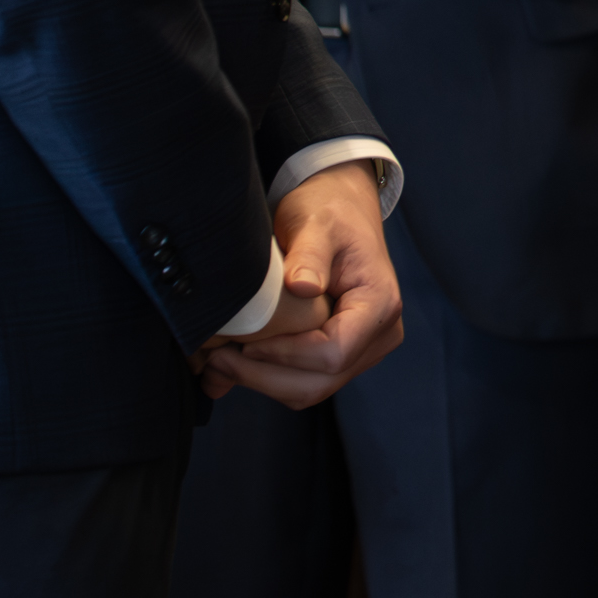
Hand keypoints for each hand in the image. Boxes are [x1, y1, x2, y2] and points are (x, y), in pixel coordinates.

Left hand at [195, 160, 404, 407]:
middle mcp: (380, 333)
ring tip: (221, 362)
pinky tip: (240, 362)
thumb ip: (310, 255)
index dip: (285, 355)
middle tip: (217, 361)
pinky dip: (272, 378)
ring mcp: (364, 348)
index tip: (244, 342)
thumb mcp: (316, 225)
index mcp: (380, 303)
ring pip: (312, 389)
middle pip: (322, 381)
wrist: (339, 208)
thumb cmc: (328, 212)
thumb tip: (302, 286)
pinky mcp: (344, 353)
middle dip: (266, 376)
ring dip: (265, 382)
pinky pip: (308, 382)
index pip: (334, 353)